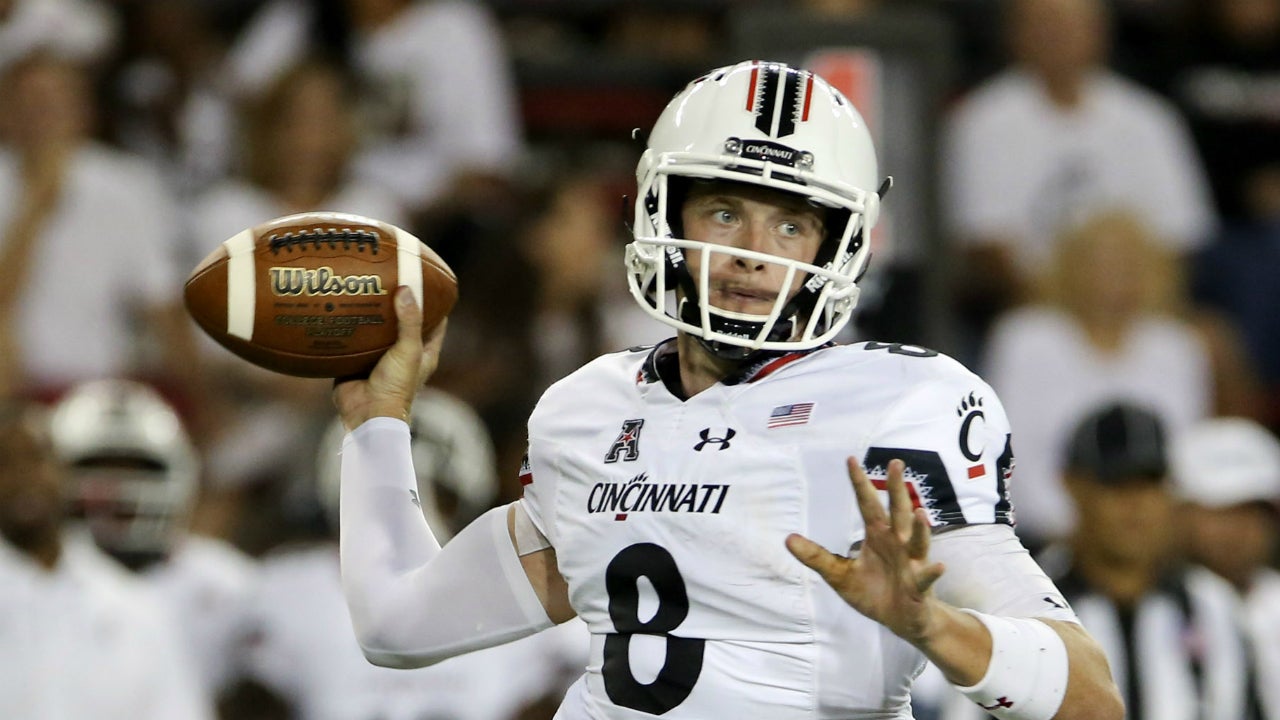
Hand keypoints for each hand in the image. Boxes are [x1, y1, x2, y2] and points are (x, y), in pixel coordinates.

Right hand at [332, 286, 446, 430]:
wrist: (366, 413)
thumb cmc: (396, 386)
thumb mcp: (408, 350)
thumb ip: (409, 321)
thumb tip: (406, 289)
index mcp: (422, 353)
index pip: (435, 323)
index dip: (435, 304)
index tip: (428, 282)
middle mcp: (401, 354)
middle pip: (402, 323)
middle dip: (396, 303)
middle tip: (389, 279)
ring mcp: (378, 358)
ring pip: (375, 330)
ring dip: (370, 314)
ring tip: (362, 287)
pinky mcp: (356, 362)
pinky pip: (352, 341)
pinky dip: (347, 327)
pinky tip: (339, 308)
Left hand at [785, 458, 945, 643]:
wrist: (899, 620)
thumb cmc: (872, 592)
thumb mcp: (839, 574)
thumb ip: (816, 557)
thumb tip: (788, 539)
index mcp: (877, 536)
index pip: (867, 504)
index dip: (859, 483)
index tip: (850, 459)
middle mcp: (897, 543)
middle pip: (897, 511)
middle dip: (896, 488)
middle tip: (896, 463)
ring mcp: (911, 563)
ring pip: (916, 540)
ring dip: (919, 528)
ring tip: (920, 513)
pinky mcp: (919, 586)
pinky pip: (926, 577)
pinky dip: (932, 572)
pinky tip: (939, 566)